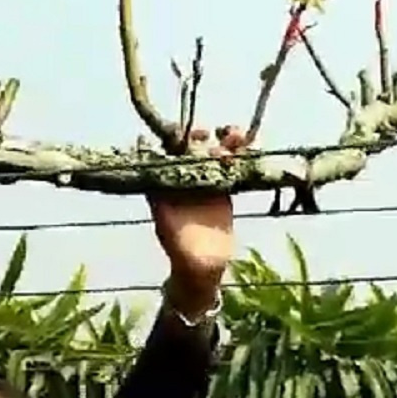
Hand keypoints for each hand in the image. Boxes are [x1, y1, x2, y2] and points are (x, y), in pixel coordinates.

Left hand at [149, 129, 240, 316]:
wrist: (203, 266)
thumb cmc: (178, 247)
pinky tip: (251, 145)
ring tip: (236, 137)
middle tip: (211, 134)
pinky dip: (242, 154)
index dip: (178, 136)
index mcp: (167, 181)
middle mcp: (185, 176)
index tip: (187, 131)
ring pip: (216, 151)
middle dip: (202, 135)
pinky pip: (235, 165)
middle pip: (194, 146)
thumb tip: (145, 184)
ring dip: (226, 140)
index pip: (171, 150)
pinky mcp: (226, 187)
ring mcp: (206, 180)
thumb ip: (158, 200)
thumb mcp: (164, 222)